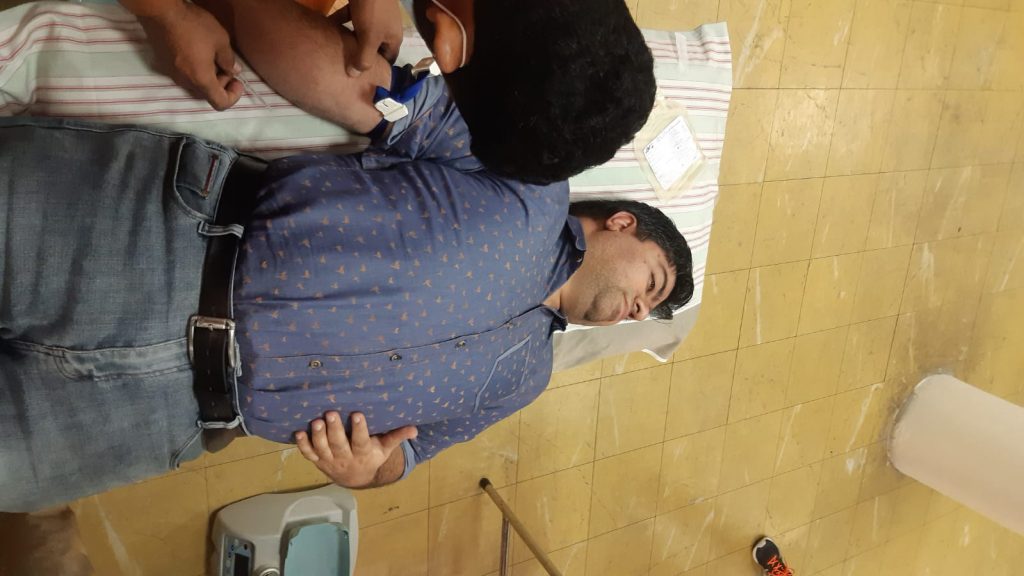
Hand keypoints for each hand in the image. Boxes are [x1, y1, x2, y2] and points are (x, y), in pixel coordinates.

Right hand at [138, 2, 242, 109]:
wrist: (162, 12)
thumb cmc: (194, 26)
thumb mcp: (221, 41)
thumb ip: (229, 60)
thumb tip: (233, 71)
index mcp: (201, 79)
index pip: (220, 103)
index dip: (233, 96)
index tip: (237, 82)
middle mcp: (186, 82)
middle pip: (208, 94)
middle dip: (222, 84)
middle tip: (227, 65)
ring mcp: (173, 75)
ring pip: (197, 85)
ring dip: (209, 76)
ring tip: (214, 57)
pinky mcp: (165, 65)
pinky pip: (186, 75)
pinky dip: (197, 70)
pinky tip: (200, 53)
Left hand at [295, 411, 416, 487]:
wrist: (356, 478)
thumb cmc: (371, 456)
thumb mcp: (385, 449)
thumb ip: (397, 436)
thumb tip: (415, 429)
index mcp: (363, 453)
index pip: (361, 441)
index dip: (359, 429)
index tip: (357, 414)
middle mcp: (345, 458)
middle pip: (338, 444)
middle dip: (334, 429)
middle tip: (331, 413)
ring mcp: (330, 460)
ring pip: (322, 449)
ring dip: (318, 436)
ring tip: (316, 421)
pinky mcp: (318, 461)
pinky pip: (308, 454)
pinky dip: (302, 445)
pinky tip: (298, 433)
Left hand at [332, 0, 403, 76]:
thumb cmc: (373, 11)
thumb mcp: (369, 38)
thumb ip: (362, 58)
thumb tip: (353, 76)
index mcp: (392, 38)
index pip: (388, 59)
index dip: (378, 70)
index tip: (363, 79)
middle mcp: (385, 28)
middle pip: (373, 47)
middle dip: (359, 55)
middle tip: (345, 67)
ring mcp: (373, 15)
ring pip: (360, 33)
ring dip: (348, 40)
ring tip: (335, 51)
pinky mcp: (361, 5)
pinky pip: (350, 17)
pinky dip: (340, 22)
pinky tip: (327, 27)